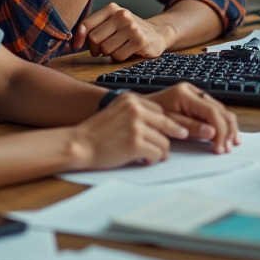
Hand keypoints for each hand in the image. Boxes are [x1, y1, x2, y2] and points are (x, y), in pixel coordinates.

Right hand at [68, 92, 190, 170]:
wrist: (78, 144)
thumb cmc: (96, 132)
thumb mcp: (116, 111)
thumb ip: (135, 111)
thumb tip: (159, 121)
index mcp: (131, 99)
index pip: (159, 110)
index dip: (165, 122)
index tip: (173, 129)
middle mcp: (136, 109)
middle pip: (167, 123)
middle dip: (174, 133)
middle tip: (181, 137)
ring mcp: (136, 126)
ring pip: (164, 141)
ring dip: (160, 151)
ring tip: (152, 156)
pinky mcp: (136, 144)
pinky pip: (157, 153)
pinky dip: (153, 160)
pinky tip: (145, 161)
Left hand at [75, 3, 170, 60]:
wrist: (158, 34)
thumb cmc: (128, 31)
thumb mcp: (112, 22)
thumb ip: (94, 27)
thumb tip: (74, 41)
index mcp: (112, 8)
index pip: (86, 24)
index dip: (79, 38)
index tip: (77, 46)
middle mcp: (122, 15)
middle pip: (94, 39)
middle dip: (97, 48)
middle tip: (105, 48)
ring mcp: (131, 27)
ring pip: (105, 49)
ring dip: (109, 54)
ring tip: (119, 48)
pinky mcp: (139, 41)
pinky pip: (118, 56)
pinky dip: (120, 58)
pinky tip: (128, 52)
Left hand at [144, 82, 240, 153]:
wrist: (138, 111)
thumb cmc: (149, 117)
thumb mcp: (168, 124)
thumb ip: (190, 127)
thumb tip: (212, 133)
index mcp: (185, 93)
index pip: (211, 111)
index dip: (220, 130)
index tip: (220, 146)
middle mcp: (193, 91)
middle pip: (220, 110)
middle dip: (227, 130)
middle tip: (228, 148)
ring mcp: (196, 96)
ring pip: (221, 111)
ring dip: (228, 128)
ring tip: (231, 144)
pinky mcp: (197, 103)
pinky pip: (215, 113)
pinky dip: (223, 125)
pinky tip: (228, 136)